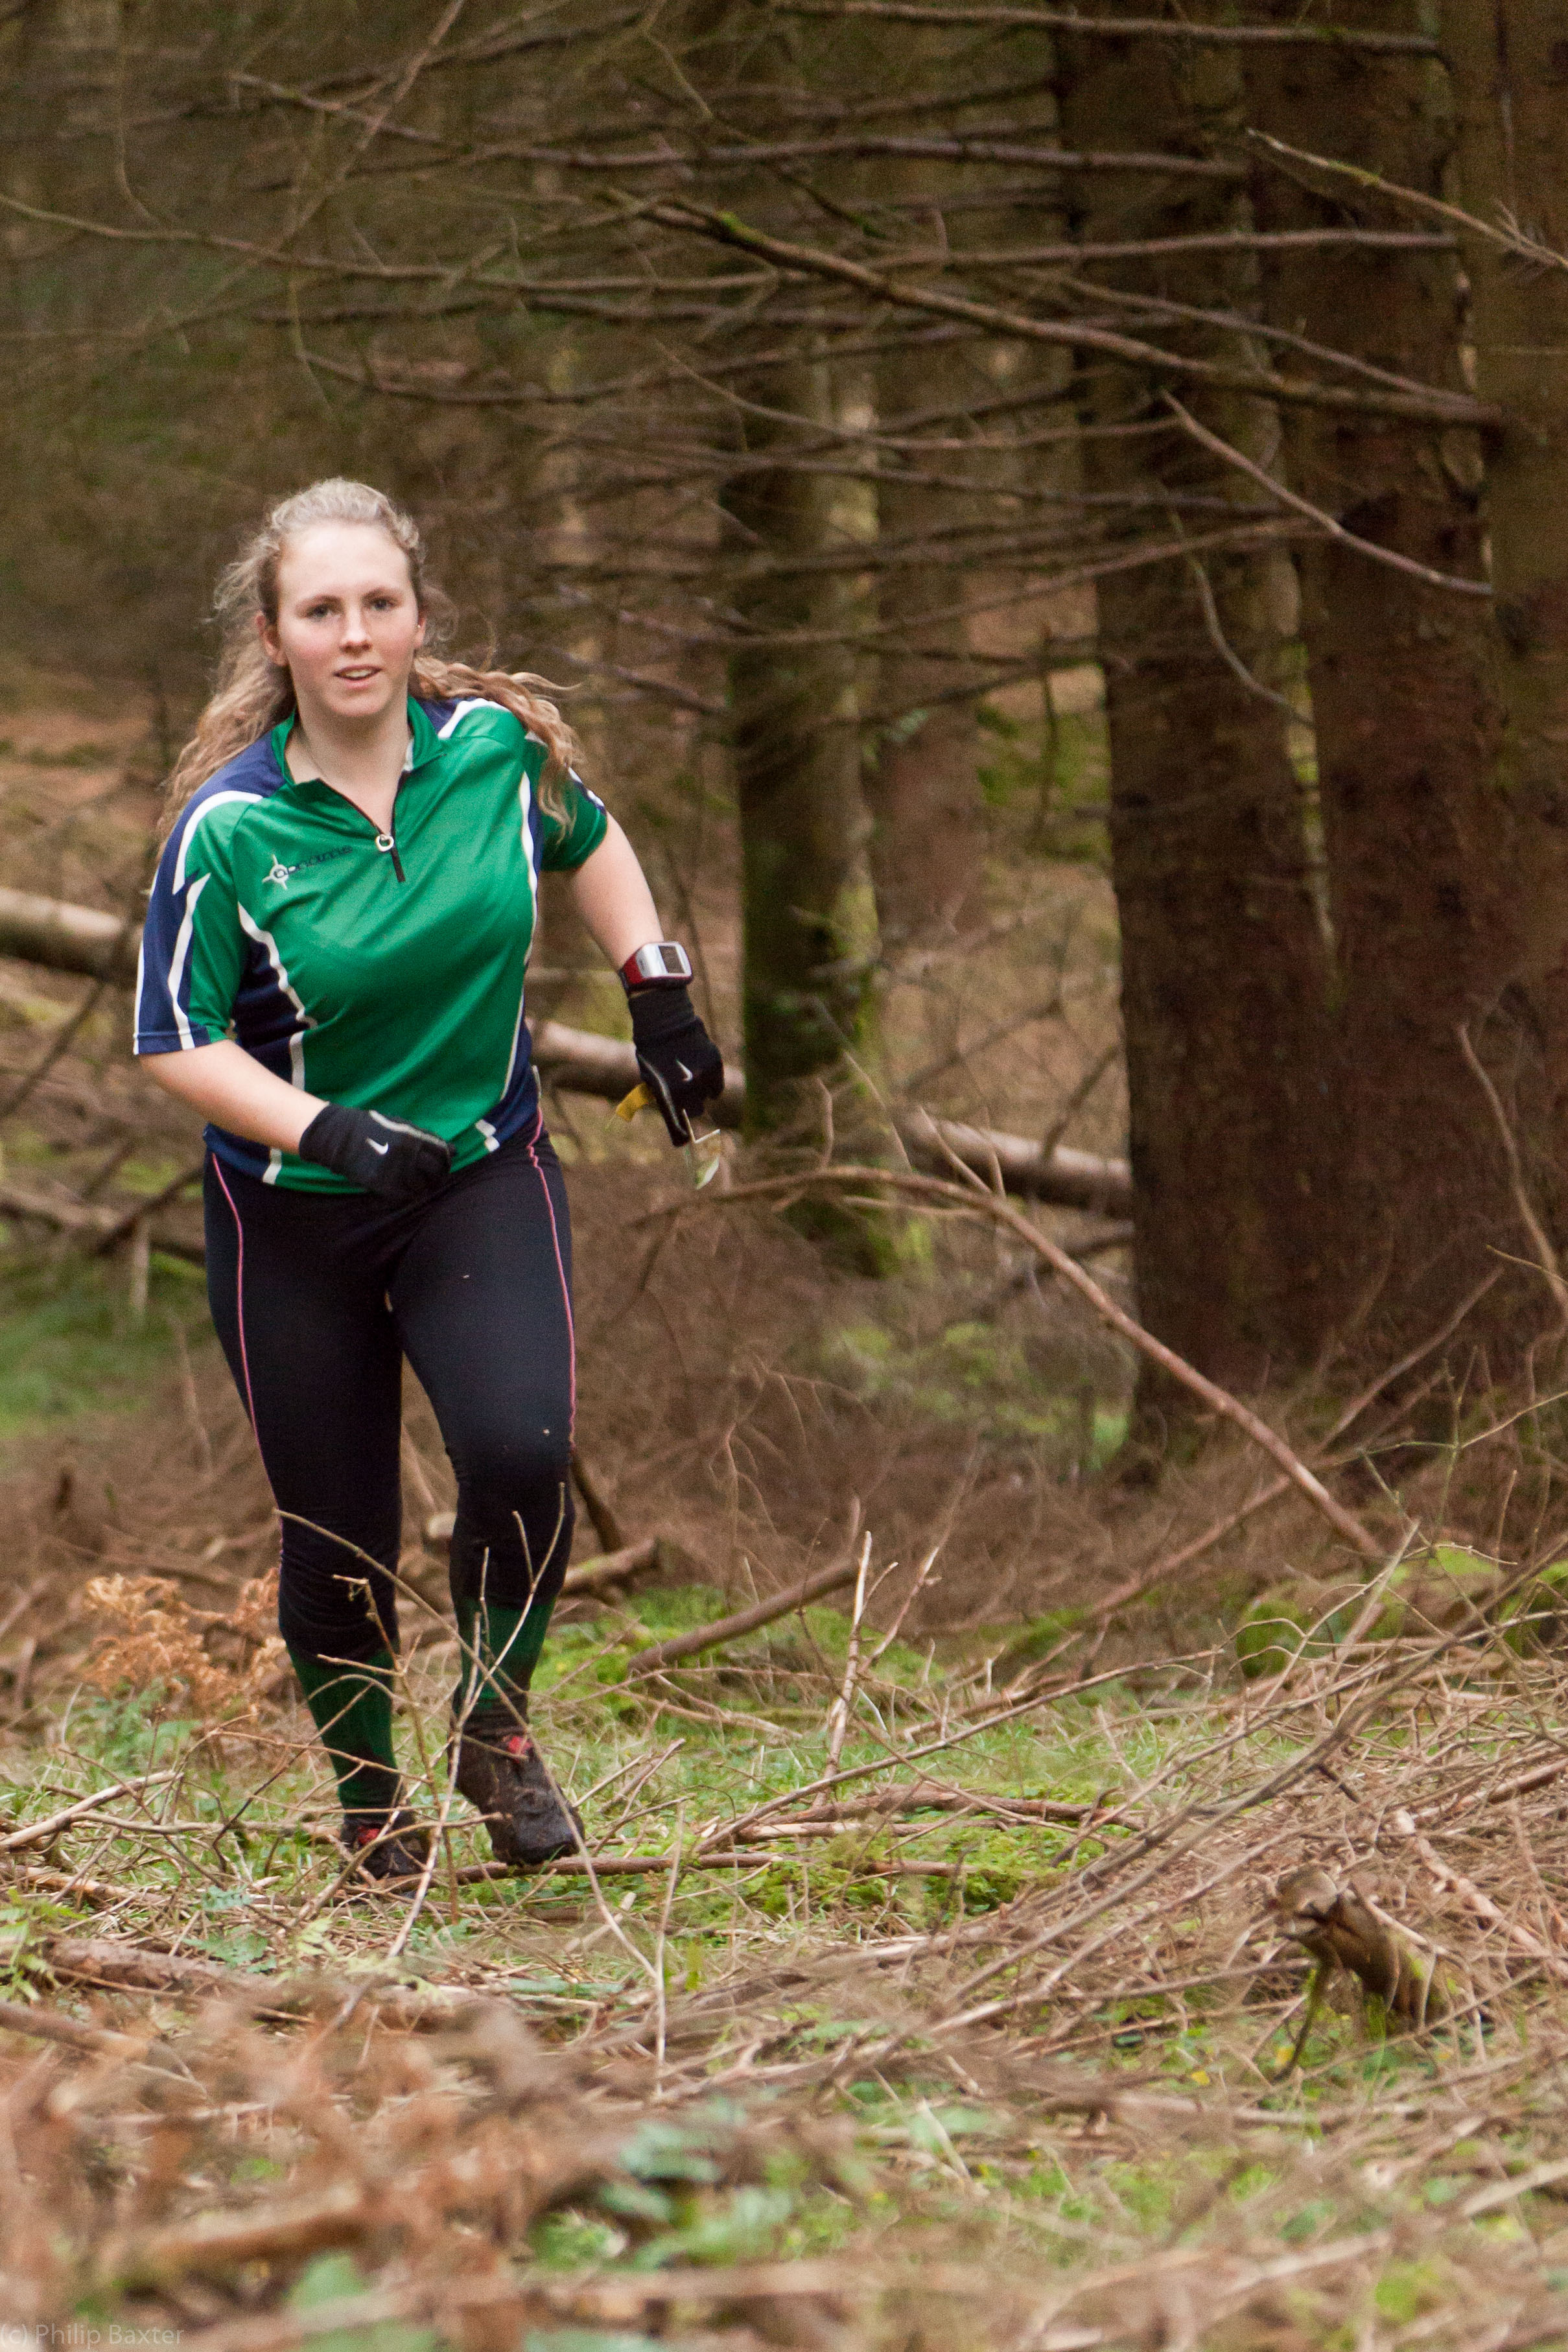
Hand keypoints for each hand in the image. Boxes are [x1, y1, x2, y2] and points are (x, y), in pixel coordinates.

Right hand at [298, 1103, 452, 1203]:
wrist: (338, 1136)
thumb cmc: (371, 1128)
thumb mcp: (400, 1125)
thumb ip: (427, 1138)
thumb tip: (455, 1149)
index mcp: (413, 1136)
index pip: (443, 1153)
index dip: (446, 1162)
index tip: (443, 1166)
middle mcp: (407, 1153)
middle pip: (436, 1172)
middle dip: (438, 1178)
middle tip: (434, 1180)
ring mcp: (395, 1169)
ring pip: (421, 1187)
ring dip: (422, 1188)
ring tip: (416, 1185)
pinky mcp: (382, 1184)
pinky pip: (404, 1197)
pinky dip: (407, 1196)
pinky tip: (403, 1190)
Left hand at [628, 984, 724, 1146]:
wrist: (663, 1019)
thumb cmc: (651, 1049)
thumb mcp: (649, 1076)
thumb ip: (662, 1097)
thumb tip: (675, 1114)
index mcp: (667, 1095)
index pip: (677, 1126)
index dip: (680, 1136)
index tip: (683, 1142)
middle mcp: (686, 1089)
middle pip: (695, 1112)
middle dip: (690, 1107)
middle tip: (684, 1094)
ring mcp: (701, 1077)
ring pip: (706, 1097)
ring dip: (699, 1091)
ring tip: (688, 1073)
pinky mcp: (714, 1065)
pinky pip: (716, 1086)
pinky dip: (711, 1082)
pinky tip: (700, 1070)